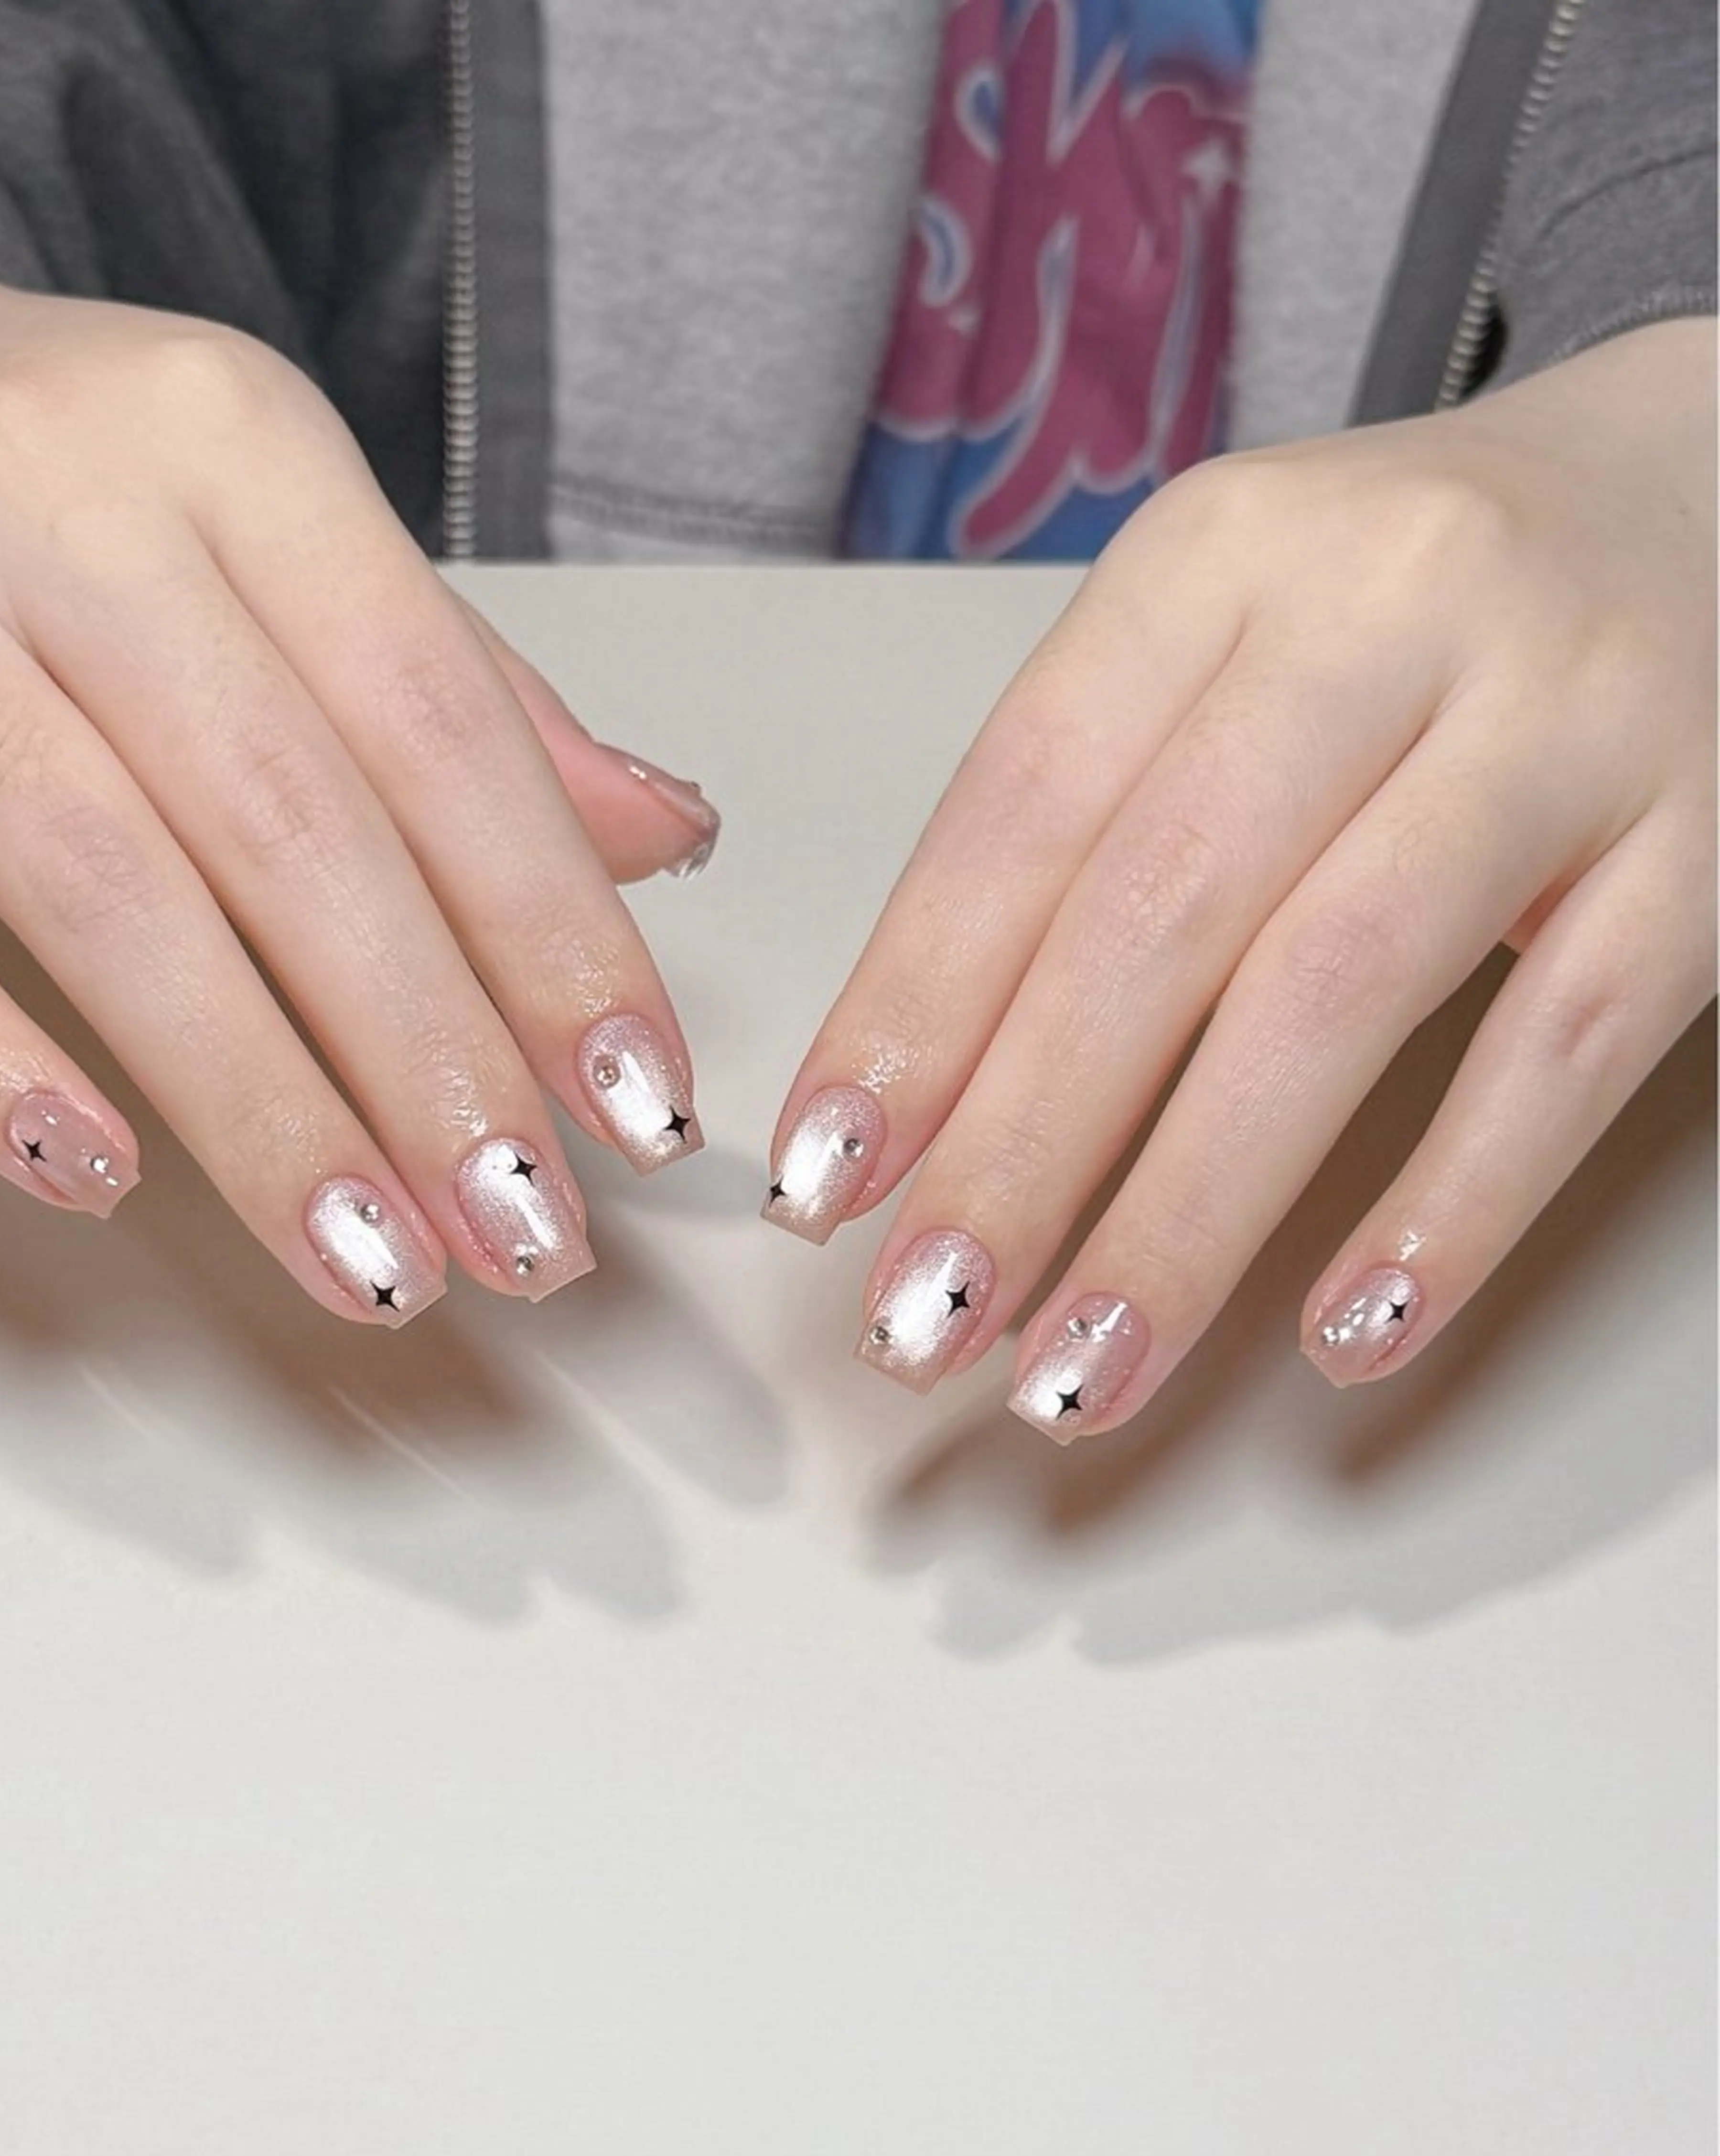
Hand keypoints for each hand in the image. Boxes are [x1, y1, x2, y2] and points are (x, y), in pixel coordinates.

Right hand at [0, 231, 717, 1324]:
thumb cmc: (77, 478)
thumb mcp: (281, 521)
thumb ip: (461, 690)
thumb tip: (659, 836)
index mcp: (232, 444)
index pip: (436, 719)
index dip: (552, 927)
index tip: (636, 1096)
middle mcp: (66, 509)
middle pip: (288, 823)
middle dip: (427, 1054)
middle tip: (526, 1227)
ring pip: (104, 888)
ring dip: (256, 1104)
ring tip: (374, 1259)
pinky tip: (103, 1171)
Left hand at [768, 319, 1716, 1435]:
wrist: (1717, 485)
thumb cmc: (1422, 608)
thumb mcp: (1231, 643)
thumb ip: (1089, 826)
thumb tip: (923, 1085)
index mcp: (1222, 556)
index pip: (1025, 805)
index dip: (911, 1008)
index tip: (828, 1179)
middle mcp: (1386, 611)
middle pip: (1161, 911)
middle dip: (1023, 1144)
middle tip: (924, 1317)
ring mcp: (1564, 722)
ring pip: (1339, 990)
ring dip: (1192, 1210)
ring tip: (1084, 1366)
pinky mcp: (1706, 841)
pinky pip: (1565, 1051)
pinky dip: (1447, 1204)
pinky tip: (1345, 1332)